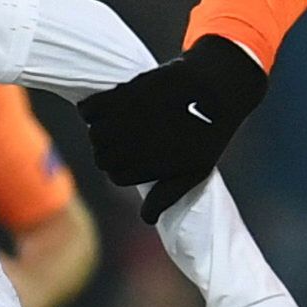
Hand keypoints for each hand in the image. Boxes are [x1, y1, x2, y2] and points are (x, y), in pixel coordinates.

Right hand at [78, 35, 268, 224]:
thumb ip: (169, 195)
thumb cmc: (210, 130)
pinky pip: (89, 108)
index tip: (127, 158)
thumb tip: (146, 220)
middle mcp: (136, 145)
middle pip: (102, 156)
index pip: (117, 176)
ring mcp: (129, 119)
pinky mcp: (124, 94)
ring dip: (98, 131)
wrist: (218, 86)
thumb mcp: (196, 170)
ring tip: (111, 123)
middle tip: (118, 139)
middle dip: (107, 151)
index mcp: (152, 167)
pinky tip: (98, 108)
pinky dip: (89, 110)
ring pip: (95, 134)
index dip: (120, 168)